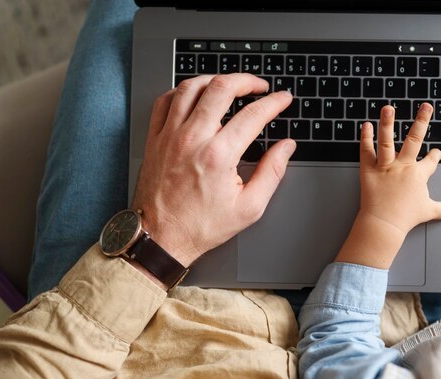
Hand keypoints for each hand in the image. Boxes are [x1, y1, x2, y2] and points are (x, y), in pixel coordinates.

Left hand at [131, 74, 295, 266]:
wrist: (162, 237)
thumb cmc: (201, 226)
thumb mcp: (249, 207)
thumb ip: (272, 172)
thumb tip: (286, 147)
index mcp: (219, 156)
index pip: (253, 115)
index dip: (274, 102)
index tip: (283, 99)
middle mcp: (193, 139)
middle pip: (221, 88)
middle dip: (246, 80)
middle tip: (259, 86)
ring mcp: (170, 136)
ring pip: (191, 87)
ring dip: (215, 79)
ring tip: (230, 84)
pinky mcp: (155, 139)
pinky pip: (166, 100)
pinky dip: (183, 91)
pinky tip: (196, 95)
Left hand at [335, 104, 440, 268]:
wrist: (385, 223)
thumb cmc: (406, 218)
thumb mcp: (429, 211)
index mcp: (418, 174)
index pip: (430, 162)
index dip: (435, 156)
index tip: (437, 152)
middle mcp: (403, 166)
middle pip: (414, 139)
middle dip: (422, 121)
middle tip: (426, 106)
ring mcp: (386, 166)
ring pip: (387, 140)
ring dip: (387, 123)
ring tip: (388, 108)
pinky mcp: (369, 170)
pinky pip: (366, 150)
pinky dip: (365, 137)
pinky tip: (366, 125)